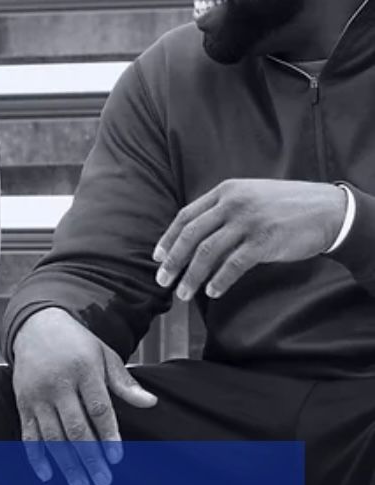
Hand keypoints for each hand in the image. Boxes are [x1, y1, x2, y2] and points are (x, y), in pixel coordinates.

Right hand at [11, 308, 156, 484]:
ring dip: (66, 464)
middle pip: (76, 427)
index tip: (116, 458)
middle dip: (90, 458)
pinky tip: (48, 475)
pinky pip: (28, 433)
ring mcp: (37, 394)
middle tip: (102, 482)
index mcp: (83, 369)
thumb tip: (150, 403)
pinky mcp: (22, 402)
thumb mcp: (104, 355)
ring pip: (52, 436)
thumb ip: (124, 383)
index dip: (108, 435)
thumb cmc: (77, 344)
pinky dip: (36, 456)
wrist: (36, 326)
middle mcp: (58, 383)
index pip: (98, 408)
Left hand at [153, 179, 347, 303]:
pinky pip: (233, 265)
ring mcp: (248, 222)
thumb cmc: (286, 207)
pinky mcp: (264, 241)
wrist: (326, 210)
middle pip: (191, 236)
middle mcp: (233, 204)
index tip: (158, 257)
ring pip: (207, 253)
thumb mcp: (250, 196)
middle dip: (173, 261)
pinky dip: (219, 281)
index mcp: (226, 191)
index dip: (168, 239)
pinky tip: (213, 292)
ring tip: (183, 293)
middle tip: (162, 281)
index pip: (186, 216)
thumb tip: (196, 237)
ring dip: (192, 277)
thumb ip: (224, 210)